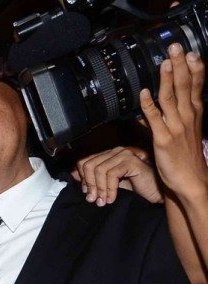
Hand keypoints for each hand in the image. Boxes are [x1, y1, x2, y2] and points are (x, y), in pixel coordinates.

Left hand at [74, 146, 161, 205]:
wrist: (155, 192)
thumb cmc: (134, 188)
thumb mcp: (109, 184)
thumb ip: (93, 178)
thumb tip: (73, 175)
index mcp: (108, 155)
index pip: (84, 161)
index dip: (82, 178)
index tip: (87, 193)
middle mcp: (115, 151)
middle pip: (89, 165)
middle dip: (89, 185)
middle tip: (93, 199)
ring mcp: (124, 154)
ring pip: (99, 170)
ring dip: (99, 189)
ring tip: (102, 201)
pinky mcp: (132, 161)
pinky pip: (112, 174)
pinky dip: (109, 189)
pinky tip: (112, 198)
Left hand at [141, 43, 207, 202]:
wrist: (190, 180)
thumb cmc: (184, 157)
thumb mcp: (182, 131)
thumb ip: (169, 117)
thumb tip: (152, 106)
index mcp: (194, 113)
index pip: (196, 85)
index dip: (195, 68)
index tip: (191, 52)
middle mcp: (188, 117)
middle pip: (184, 86)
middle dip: (180, 65)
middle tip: (175, 47)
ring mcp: (176, 127)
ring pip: (171, 98)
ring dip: (167, 79)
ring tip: (164, 62)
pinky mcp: (163, 139)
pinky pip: (154, 119)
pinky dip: (149, 105)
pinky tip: (144, 93)